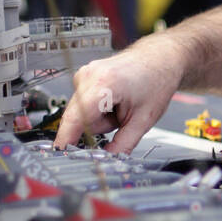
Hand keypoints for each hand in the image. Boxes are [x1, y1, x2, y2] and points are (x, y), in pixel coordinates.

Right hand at [54, 34, 188, 152]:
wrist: (160, 60)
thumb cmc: (156, 82)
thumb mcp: (144, 120)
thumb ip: (123, 144)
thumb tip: (107, 160)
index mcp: (104, 84)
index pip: (76, 118)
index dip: (67, 139)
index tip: (61, 154)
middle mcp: (89, 75)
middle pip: (78, 118)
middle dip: (97, 127)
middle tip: (121, 119)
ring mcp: (85, 73)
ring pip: (81, 113)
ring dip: (99, 118)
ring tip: (120, 107)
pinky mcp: (84, 76)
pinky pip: (83, 104)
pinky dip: (97, 109)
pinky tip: (114, 101)